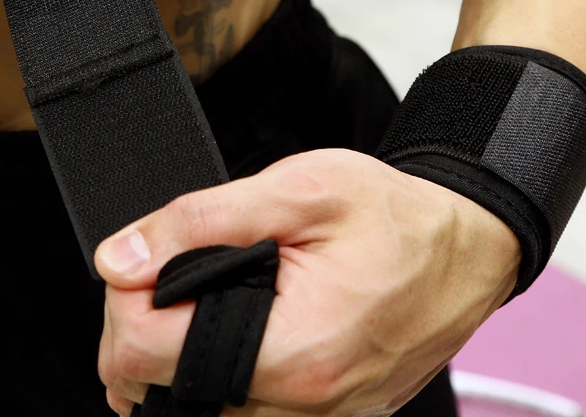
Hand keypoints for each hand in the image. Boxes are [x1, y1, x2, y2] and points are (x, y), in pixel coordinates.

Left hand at [95, 148, 519, 416]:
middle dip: (145, 327)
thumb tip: (120, 256)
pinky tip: (237, 322)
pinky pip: (241, 411)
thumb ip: (200, 221)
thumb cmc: (395, 218)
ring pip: (194, 409)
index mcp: (292, 351)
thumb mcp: (298, 190)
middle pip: (157, 392)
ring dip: (180, 351)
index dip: (123, 301)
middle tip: (174, 271)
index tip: (143, 262)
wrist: (465, 247)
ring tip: (206, 293)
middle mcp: (303, 407)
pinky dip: (220, 368)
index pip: (143, 359)